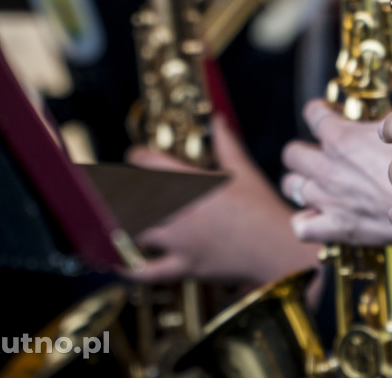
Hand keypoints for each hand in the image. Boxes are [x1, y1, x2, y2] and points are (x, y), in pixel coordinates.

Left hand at [124, 117, 321, 290]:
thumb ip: (226, 143)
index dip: (137, 156)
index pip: (147, 162)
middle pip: (130, 197)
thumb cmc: (263, 209)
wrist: (278, 246)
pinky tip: (115, 261)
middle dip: (120, 190)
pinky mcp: (185, 265)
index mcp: (192, 183)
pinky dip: (128, 268)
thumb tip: (218, 120)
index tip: (137, 157)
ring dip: (119, 225)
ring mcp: (180, 240)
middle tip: (118, 186)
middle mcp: (180, 211)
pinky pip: (148, 271)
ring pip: (132, 232)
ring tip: (113, 218)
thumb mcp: (244, 170)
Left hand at [282, 99, 391, 245]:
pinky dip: (307, 221)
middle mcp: (327, 167)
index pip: (312, 114)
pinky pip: (302, 226)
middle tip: (321, 152)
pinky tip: (320, 215)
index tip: (328, 113)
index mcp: (342, 138)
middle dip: (304, 150)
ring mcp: (327, 199)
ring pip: (292, 187)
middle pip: (292, 153)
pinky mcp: (335, 228)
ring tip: (318, 182)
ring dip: (302, 183)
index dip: (319, 111)